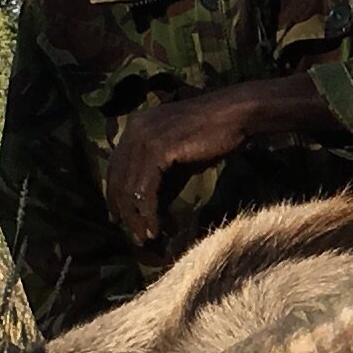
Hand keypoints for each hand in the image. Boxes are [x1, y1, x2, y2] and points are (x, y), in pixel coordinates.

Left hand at [106, 79, 330, 244]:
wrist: (236, 115)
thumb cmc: (213, 136)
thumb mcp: (180, 162)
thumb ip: (162, 181)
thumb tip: (150, 212)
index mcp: (136, 128)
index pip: (116, 168)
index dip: (117, 196)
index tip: (123, 220)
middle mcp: (134, 130)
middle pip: (118, 180)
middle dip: (125, 211)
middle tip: (137, 235)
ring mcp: (144, 138)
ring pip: (129, 188)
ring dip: (137, 217)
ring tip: (149, 237)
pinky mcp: (158, 149)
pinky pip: (145, 189)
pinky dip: (149, 212)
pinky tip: (157, 227)